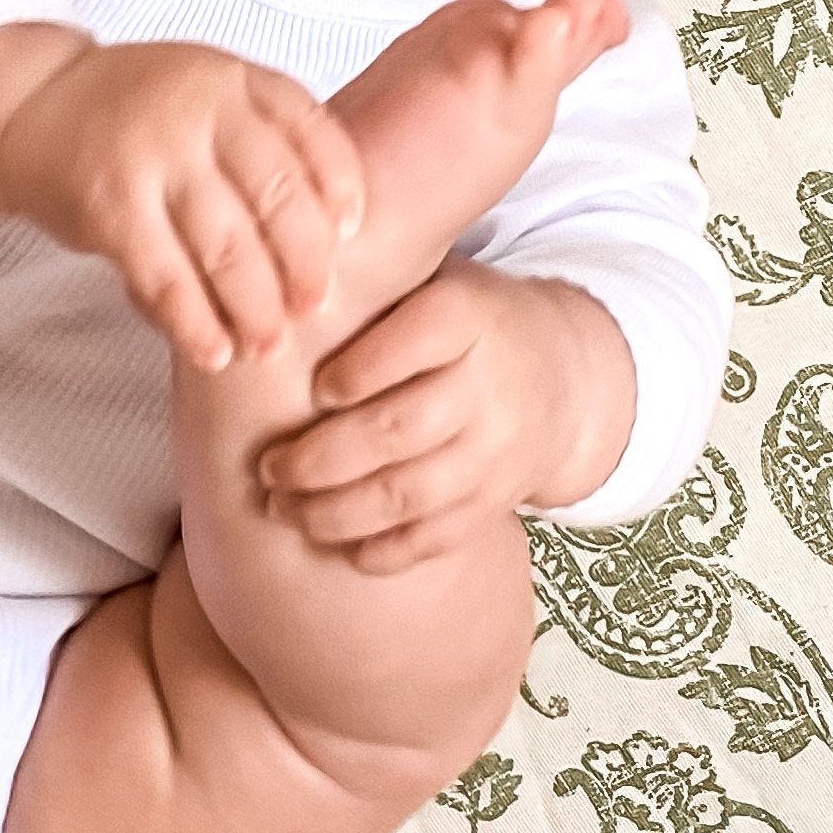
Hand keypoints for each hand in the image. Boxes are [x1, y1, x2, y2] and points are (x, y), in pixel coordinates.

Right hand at [0, 31, 364, 367]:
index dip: (341, 192)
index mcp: (236, 80)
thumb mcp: (209, 93)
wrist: (30, 105)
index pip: (314, 137)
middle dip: (305, 266)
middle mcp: (200, 110)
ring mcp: (153, 156)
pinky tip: (214, 353)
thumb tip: (336, 229)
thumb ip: (264, 135)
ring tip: (267, 346)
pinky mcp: (110, 206)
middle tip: (314, 309)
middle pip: (278, 200)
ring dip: (256, 310)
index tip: (352, 238)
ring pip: (228, 249)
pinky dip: (196, 325)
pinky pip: (167, 280)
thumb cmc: (135, 110)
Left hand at [257, 264, 631, 570]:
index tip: (314, 389)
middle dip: (322, 459)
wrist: (563, 374)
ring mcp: (498, 450)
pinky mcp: (498, 499)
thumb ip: (373, 285)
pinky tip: (339, 549)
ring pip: (411, 494)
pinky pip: (439, 535)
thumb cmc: (462, 322)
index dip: (364, 368)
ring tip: (284, 510)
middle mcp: (489, 385)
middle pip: (401, 430)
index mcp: (468, 316)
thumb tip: (271, 287)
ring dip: (337, 513)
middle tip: (268, 469)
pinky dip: (387, 551)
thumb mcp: (435, 281)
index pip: (420, 338)